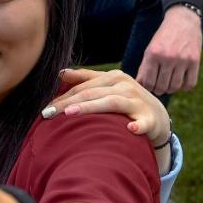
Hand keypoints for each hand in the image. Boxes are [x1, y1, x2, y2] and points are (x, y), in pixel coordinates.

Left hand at [46, 68, 169, 144]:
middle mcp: (124, 86)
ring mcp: (137, 101)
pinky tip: (130, 129)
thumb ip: (86, 78)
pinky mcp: (150, 119)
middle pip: (91, 93)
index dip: (62, 96)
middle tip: (48, 113)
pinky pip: (142, 122)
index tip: (44, 107)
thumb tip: (61, 72)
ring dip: (91, 108)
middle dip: (68, 103)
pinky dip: (137, 125)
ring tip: (70, 114)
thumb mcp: (109, 86)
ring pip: (111, 103)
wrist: (158, 116)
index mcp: (113, 77)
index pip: (83, 87)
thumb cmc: (127, 100)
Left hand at [136, 6, 202, 94]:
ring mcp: (182, 60)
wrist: (183, 21)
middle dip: (159, 90)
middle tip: (159, 88)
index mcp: (153, 54)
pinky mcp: (195, 61)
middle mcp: (167, 58)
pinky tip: (181, 81)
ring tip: (169, 85)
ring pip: (175, 86)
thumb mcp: (150, 48)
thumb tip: (140, 85)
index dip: (148, 88)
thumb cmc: (164, 37)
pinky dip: (185, 86)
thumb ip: (144, 67)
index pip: (148, 82)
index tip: (150, 86)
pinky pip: (190, 83)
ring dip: (171, 89)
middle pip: (161, 86)